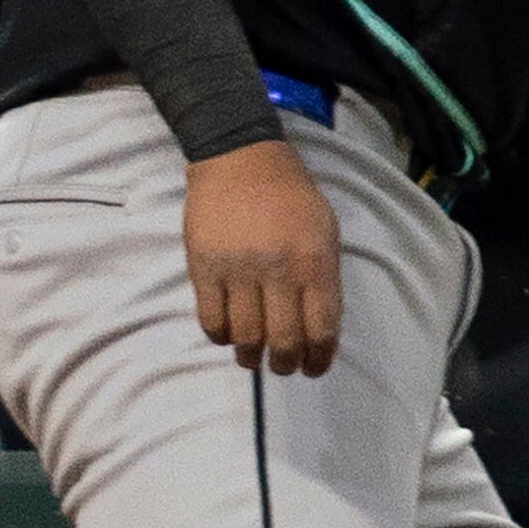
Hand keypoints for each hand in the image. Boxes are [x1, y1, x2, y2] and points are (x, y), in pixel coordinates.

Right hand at [182, 133, 343, 374]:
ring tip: (252, 358)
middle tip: (282, 367)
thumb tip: (316, 326)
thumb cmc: (290, 195)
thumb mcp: (324, 231)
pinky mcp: (204, 268)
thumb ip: (324, 277)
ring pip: (245, 336)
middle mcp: (278, 270)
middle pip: (283, 340)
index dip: (318, 359)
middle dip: (284, 364)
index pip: (320, 328)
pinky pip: (211, 319)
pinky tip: (227, 335)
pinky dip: (220, 337)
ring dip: (250, 357)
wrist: (240, 158)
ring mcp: (238, 270)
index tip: (313, 369)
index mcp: (315, 262)